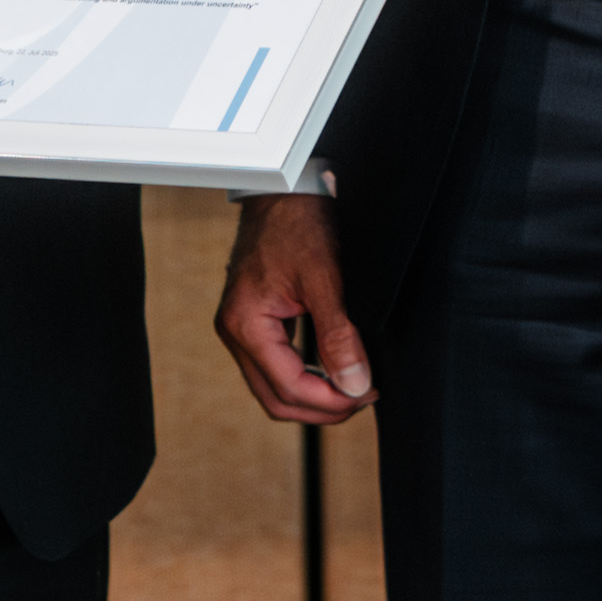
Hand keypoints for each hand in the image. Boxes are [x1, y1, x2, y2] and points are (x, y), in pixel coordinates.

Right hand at [212, 192, 371, 425]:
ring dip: (313, 396)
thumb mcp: (324, 279)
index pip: (287, 388)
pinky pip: (275, 366)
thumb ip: (338, 336)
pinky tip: (333, 371)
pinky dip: (304, 377)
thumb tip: (355, 385)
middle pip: (276, 399)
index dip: (329, 402)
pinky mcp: (253, 322)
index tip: (367, 396)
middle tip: (364, 398)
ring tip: (353, 388)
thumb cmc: (297, 223)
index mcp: (245, 324)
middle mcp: (234, 332)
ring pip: (274, 387)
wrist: (283, 191)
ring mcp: (240, 328)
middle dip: (321, 408)